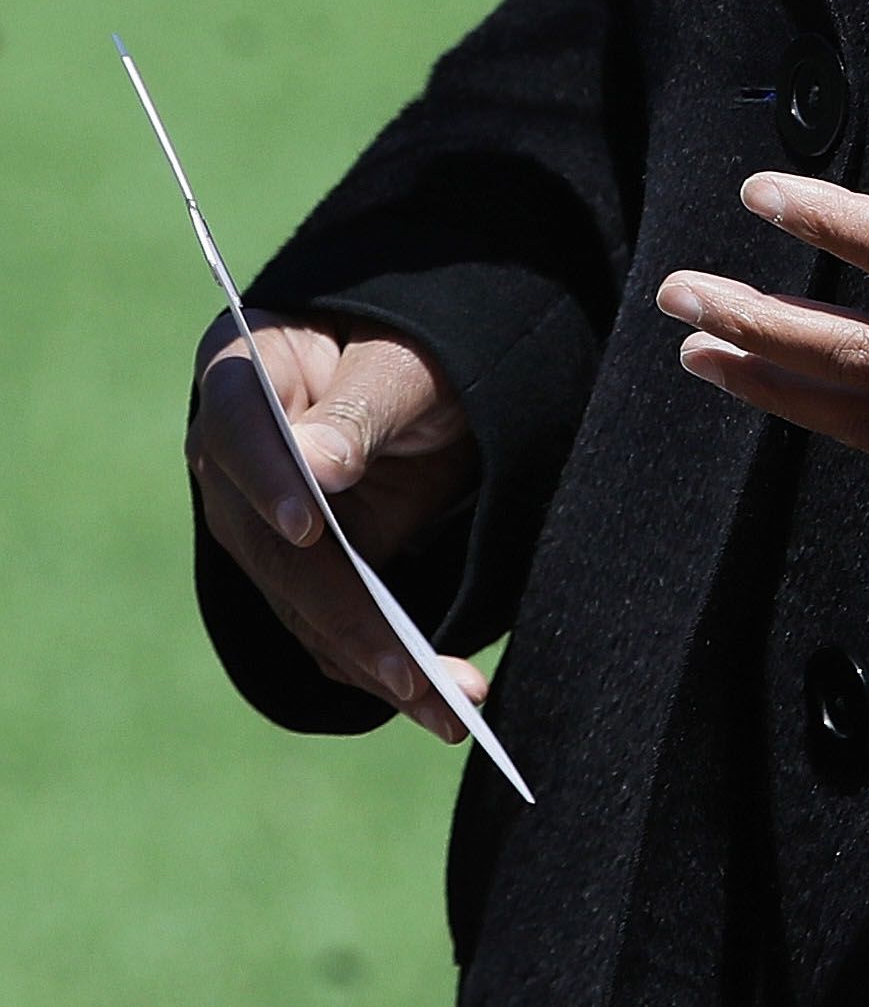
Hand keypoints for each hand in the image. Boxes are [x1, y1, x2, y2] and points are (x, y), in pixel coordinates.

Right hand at [189, 316, 486, 742]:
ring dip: (378, 664)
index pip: (239, 428)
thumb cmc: (411, 343)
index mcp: (241, 377)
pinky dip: (390, 669)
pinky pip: (337, 631)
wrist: (426, 375)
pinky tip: (446, 703)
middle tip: (409, 665)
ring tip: (454, 705)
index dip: (270, 478)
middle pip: (274, 549)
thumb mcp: (402, 358)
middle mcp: (235, 466)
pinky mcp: (307, 576)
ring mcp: (264, 530)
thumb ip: (360, 408)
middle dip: (347, 613)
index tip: (307, 525)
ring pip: (307, 609)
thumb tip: (316, 467)